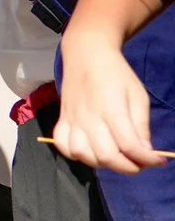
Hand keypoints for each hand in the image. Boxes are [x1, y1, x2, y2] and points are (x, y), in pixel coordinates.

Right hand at [53, 37, 164, 173]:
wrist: (86, 54)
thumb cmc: (117, 73)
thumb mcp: (138, 96)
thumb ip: (141, 126)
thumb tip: (145, 153)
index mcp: (111, 108)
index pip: (129, 146)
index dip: (147, 160)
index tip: (158, 161)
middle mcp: (88, 116)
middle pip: (106, 156)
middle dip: (128, 167)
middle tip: (139, 161)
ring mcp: (72, 118)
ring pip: (83, 155)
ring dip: (102, 163)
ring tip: (115, 155)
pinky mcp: (62, 118)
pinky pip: (63, 145)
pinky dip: (76, 154)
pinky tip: (90, 150)